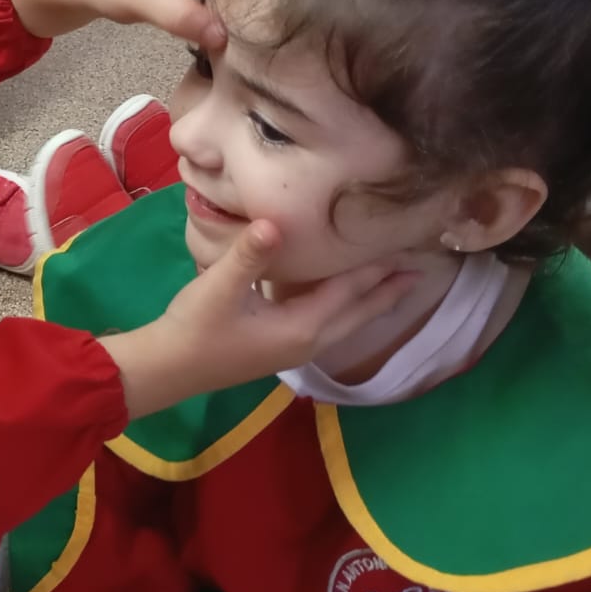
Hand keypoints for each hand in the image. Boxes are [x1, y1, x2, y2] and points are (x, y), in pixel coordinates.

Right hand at [98, 220, 413, 419]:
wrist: (168, 369)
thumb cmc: (194, 328)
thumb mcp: (218, 287)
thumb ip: (248, 255)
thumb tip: (273, 223)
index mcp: (301, 327)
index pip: (349, 291)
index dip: (377, 269)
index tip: (408, 248)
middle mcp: (307, 341)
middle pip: (358, 312)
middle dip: (388, 290)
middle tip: (421, 268)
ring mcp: (295, 348)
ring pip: (346, 321)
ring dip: (370, 301)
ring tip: (393, 282)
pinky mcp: (281, 347)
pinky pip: (329, 324)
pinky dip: (346, 307)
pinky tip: (342, 297)